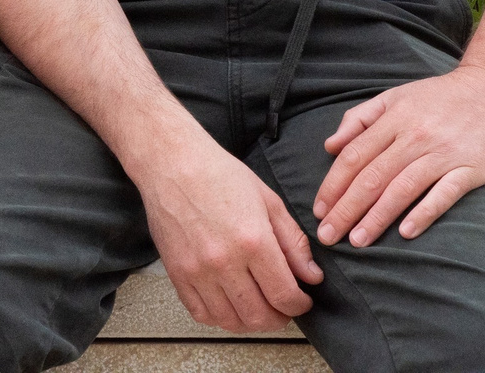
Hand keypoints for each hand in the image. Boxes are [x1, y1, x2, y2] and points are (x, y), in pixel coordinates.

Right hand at [129, 129, 322, 333]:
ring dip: (250, 321)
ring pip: (230, 321)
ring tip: (258, 307)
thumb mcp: (268, 201)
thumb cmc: (220, 175)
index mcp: (253, 241)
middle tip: (284, 309)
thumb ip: (293, 242)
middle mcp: (224, 261)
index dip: (299, 306)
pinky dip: (219, 318)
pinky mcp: (177, 274)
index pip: (284, 295)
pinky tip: (229, 304)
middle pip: (259, 316)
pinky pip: (201, 314)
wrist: (173, 163)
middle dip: (279, 318)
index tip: (302, 301)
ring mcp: (197, 271)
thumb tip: (311, 276)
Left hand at [313, 64, 484, 247]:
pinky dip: (424, 213)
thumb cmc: (441, 97)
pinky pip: (444, 194)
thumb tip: (330, 146)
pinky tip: (406, 233)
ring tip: (357, 240)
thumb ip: (360, 119)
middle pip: (373, 176)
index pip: (354, 156)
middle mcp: (415, 135)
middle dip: (346, 209)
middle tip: (328, 236)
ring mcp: (443, 152)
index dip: (333, 185)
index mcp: (394, 118)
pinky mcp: (470, 168)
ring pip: (403, 188)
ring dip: (377, 217)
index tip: (318, 211)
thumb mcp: (395, 96)